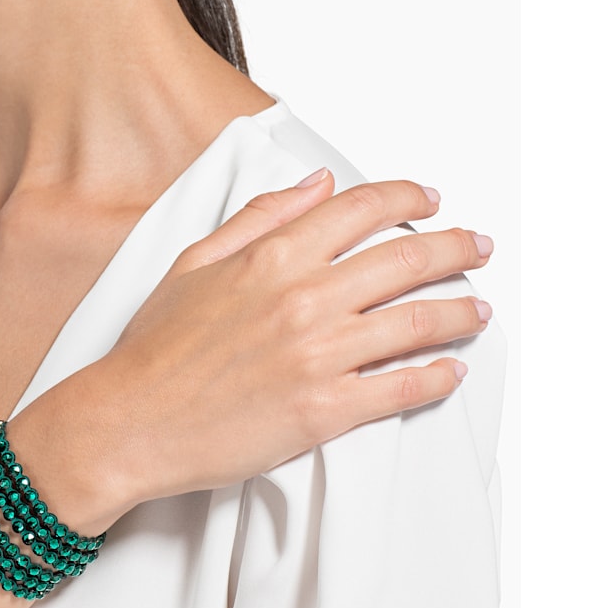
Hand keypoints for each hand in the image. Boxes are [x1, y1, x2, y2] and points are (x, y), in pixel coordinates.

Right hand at [79, 168, 491, 521]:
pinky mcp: (326, 412)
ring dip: (462, 312)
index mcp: (273, 258)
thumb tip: (317, 185)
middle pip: (410, 259)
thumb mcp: (194, 263)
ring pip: (421, 321)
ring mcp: (320, 356)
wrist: (129, 422)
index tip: (431, 200)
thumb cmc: (153, 349)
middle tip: (476, 249)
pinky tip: (451, 370)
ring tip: (478, 310)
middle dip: (457, 248)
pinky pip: (404, 387)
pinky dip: (439, 376)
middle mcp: (305, 300)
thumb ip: (260, 218)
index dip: (409, 197)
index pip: (363, 208)